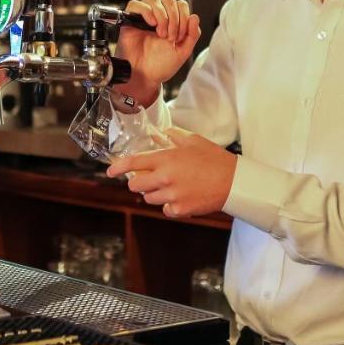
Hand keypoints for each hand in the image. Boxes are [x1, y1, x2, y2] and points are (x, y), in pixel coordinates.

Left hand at [106, 127, 235, 217]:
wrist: (233, 182)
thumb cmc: (214, 159)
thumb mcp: (193, 141)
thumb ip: (172, 136)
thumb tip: (158, 134)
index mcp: (166, 159)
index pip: (133, 163)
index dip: (118, 167)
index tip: (110, 171)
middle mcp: (165, 178)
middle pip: (135, 185)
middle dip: (137, 181)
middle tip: (147, 178)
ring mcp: (172, 196)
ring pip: (148, 198)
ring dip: (154, 193)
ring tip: (170, 186)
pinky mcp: (180, 210)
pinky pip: (165, 209)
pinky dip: (169, 205)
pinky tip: (181, 196)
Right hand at [116, 0, 200, 106]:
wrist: (145, 76)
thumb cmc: (161, 65)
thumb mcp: (183, 51)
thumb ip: (192, 34)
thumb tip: (194, 16)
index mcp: (171, 21)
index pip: (180, 5)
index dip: (183, 17)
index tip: (179, 37)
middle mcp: (158, 16)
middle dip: (174, 18)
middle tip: (170, 37)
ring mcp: (144, 17)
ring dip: (162, 15)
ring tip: (160, 33)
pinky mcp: (130, 20)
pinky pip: (136, 4)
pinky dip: (146, 11)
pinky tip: (150, 24)